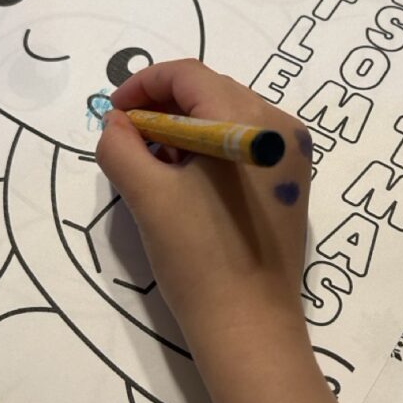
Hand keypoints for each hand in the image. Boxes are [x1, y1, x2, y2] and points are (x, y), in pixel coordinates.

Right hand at [96, 58, 311, 348]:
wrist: (249, 327)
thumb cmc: (198, 258)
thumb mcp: (147, 196)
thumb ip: (121, 146)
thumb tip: (116, 122)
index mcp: (250, 121)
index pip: (190, 75)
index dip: (144, 84)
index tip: (112, 111)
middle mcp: (280, 127)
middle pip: (211, 90)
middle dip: (162, 105)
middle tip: (127, 136)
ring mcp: (290, 156)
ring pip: (226, 116)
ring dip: (184, 126)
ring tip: (152, 159)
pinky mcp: (288, 183)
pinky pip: (243, 143)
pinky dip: (208, 148)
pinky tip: (184, 177)